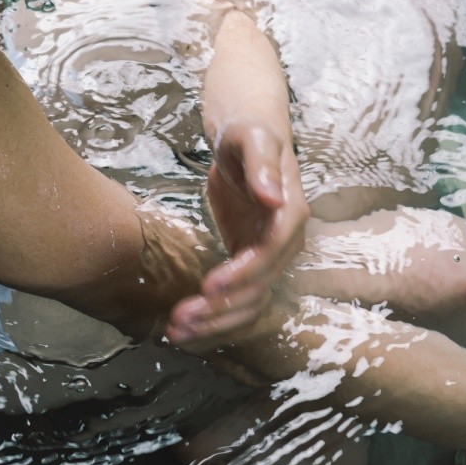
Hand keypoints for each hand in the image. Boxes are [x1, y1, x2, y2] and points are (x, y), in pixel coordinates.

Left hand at [167, 119, 308, 342]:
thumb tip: (273, 195)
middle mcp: (284, 242)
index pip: (269, 252)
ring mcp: (267, 256)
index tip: (209, 286)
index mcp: (289, 214)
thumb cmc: (248, 132)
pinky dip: (213, 316)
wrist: (244, 138)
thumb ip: (263, 165)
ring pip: (248, 302)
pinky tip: (185, 327)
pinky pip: (236, 297)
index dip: (242, 273)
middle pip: (258, 287)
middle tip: (180, 318)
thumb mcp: (253, 138)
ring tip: (177, 332)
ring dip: (215, 322)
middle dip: (221, 307)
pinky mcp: (247, 262)